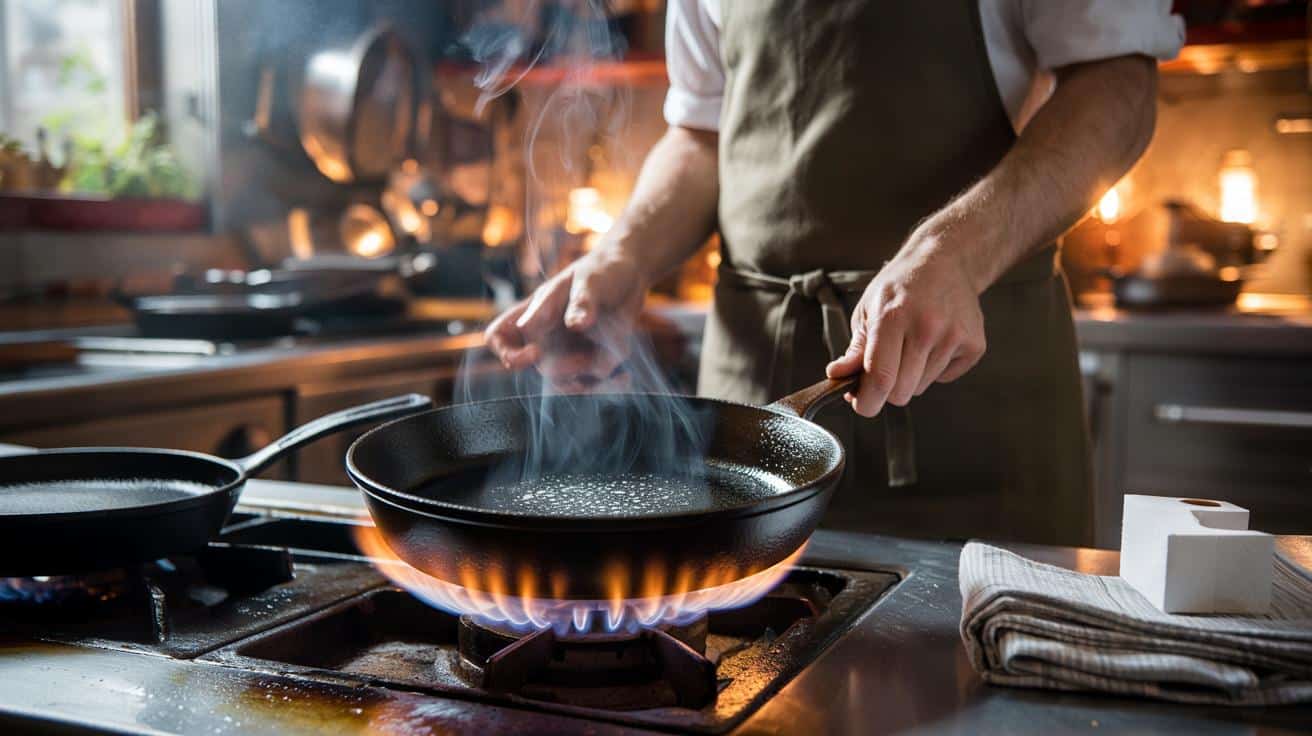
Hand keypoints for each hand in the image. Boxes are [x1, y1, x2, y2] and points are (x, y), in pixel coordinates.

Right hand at [484, 249, 646, 391]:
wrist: (630, 276)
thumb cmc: (601, 271)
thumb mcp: (591, 280)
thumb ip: (583, 301)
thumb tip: (575, 325)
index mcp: (533, 313)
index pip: (498, 337)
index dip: (508, 352)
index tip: (534, 352)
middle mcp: (545, 336)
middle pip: (542, 368)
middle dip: (568, 368)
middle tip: (591, 359)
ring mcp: (567, 352)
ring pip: (568, 384)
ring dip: (591, 381)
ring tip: (614, 364)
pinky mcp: (590, 362)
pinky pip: (593, 384)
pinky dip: (609, 384)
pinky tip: (624, 377)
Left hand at [825, 234, 985, 416]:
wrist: (945, 261)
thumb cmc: (901, 286)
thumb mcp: (868, 310)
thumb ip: (855, 348)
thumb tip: (837, 376)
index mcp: (893, 318)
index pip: (880, 379)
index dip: (867, 402)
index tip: (862, 404)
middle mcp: (926, 328)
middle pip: (901, 392)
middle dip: (887, 390)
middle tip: (884, 368)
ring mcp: (954, 337)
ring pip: (921, 387)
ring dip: (911, 377)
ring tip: (912, 344)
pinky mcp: (974, 345)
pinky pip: (944, 378)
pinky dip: (935, 369)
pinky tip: (934, 342)